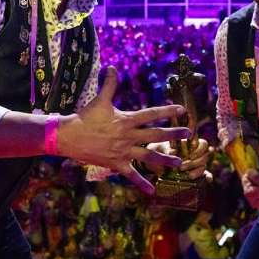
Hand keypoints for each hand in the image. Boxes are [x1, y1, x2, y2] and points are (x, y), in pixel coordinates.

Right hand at [58, 66, 190, 193]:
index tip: (182, 110)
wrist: (69, 136)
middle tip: (189, 134)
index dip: (167, 112)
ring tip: (180, 163)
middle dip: (174, 134)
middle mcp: (128, 136)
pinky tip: (153, 191)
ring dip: (165, 160)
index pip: (152, 114)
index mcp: (126, 120)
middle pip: (156, 135)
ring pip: (148, 157)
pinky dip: (142, 183)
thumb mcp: (100, 100)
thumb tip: (111, 67)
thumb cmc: (85, 117)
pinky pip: (132, 175)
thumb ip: (109, 84)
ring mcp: (123, 152)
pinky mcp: (116, 164)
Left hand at [146, 139, 212, 180]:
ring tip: (189, 176)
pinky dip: (207, 176)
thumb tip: (173, 153)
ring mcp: (194, 163)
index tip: (190, 156)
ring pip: (203, 166)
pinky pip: (204, 174)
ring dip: (198, 171)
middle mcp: (194, 152)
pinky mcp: (192, 172)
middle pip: (204, 157)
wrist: (151, 161)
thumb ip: (166, 150)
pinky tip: (208, 179)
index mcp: (188, 143)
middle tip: (182, 168)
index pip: (202, 144)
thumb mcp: (159, 148)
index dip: (199, 150)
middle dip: (195, 163)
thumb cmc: (157, 150)